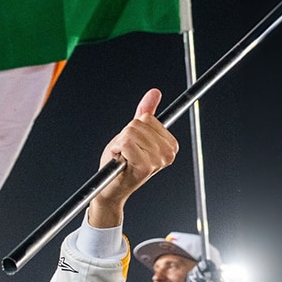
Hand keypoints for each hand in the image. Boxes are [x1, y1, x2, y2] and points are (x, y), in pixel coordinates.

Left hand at [87, 89, 178, 227]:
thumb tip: (154, 93)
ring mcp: (158, 160)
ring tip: (123, 157)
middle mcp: (169, 153)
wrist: (110, 189)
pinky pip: (126, 142)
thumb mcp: (134, 134)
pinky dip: (117, 148)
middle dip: (126, 136)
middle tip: (126, 153)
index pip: (148, 118)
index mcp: (170, 145)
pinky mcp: (145, 166)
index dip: (134, 129)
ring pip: (131, 132)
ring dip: (120, 144)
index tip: (133, 145)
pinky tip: (120, 160)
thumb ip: (146, 113)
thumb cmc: (121, 164)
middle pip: (139, 124)